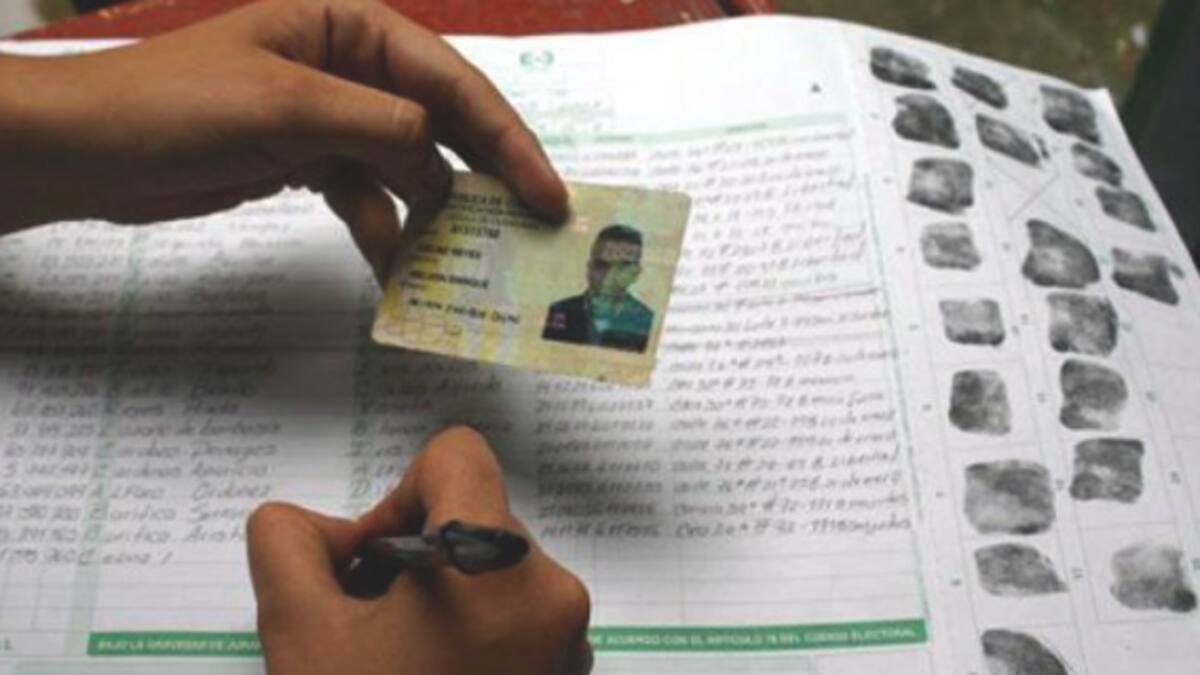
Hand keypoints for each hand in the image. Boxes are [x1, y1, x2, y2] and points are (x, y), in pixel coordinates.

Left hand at [0, 0, 566, 280]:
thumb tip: (441, 156)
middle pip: (443, 125)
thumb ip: (376, 125)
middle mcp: (352, 69)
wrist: (86, 152)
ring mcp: (332, 118)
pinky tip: (395, 268)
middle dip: (485, 179)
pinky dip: (385, 232)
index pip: (452, 83)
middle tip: (533, 231)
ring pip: (410, 168)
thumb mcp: (284, 107)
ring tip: (460, 265)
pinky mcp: (310, 162)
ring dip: (433, 217)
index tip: (545, 194)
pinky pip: (369, 198)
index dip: (508, 140)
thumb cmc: (172, 106)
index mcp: (352, 29)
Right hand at [246, 426, 592, 674]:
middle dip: (413, 558)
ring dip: (441, 600)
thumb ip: (287, 544)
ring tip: (398, 663)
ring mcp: (570, 642)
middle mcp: (554, 595)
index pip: (457, 457)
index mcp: (500, 567)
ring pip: (493, 571)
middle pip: (474, 517)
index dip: (396, 494)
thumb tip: (312, 526)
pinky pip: (519, 617)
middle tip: (368, 624)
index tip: (369, 565)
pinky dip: (473, 633)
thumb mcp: (300, 634)